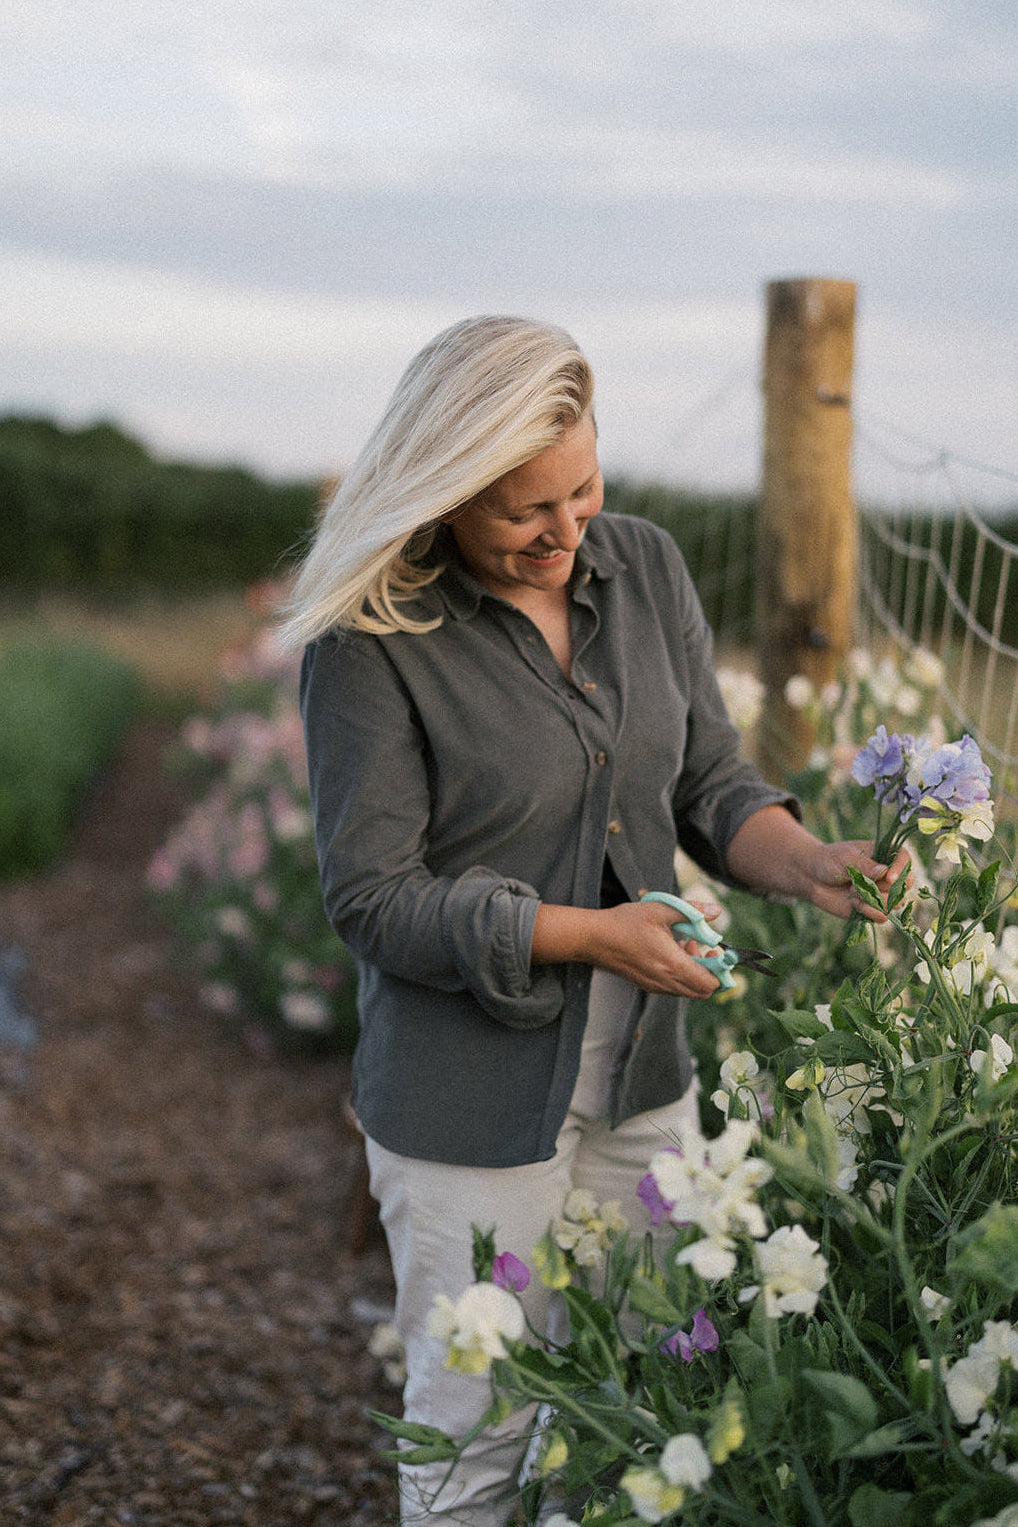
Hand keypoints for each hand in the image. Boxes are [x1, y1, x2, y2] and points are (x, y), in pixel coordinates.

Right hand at [589, 898, 725, 997]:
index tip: (714, 948)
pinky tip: (669, 951)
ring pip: (688, 990)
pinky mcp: (647, 985)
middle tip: (701, 946)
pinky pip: (674, 988)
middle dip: (710, 971)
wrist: (594, 938)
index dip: (720, 969)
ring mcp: (656, 986)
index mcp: (672, 965)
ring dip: (694, 972)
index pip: (710, 983)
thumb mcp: (661, 909)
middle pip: (703, 992)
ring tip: (683, 944)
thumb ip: (692, 911)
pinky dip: (681, 974)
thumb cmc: (625, 923)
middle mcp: (666, 981)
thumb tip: (717, 911)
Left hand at [802, 839, 911, 921]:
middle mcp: (889, 875)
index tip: (889, 877)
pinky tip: (853, 903)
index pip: (905, 859)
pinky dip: (869, 912)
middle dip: (883, 887)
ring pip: (895, 903)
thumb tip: (885, 873)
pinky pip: (883, 917)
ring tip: (852, 890)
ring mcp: (883, 893)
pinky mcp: (874, 909)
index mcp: (885, 854)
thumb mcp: (846, 858)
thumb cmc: (831, 860)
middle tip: (860, 882)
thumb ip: (866, 866)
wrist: (813, 878)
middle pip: (905, 885)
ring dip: (873, 899)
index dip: (901, 869)